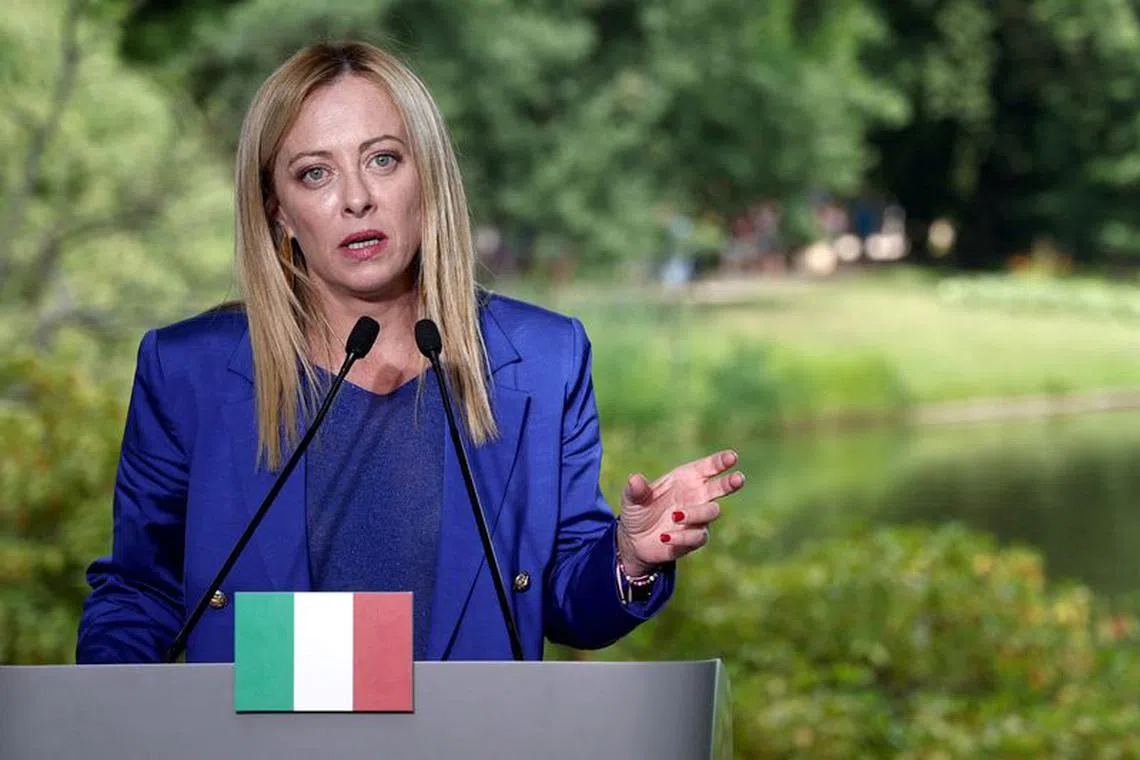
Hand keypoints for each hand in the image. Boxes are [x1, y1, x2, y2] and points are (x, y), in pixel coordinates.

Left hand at [616, 449, 744, 576]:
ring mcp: (698, 518)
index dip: (720, 462)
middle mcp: (697, 496)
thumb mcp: (631, 500)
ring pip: (711, 511)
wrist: (634, 541)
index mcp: (685, 478)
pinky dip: (683, 536)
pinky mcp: (694, 538)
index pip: (708, 468)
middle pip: (720, 488)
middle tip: (738, 478)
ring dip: (697, 512)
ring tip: (676, 516)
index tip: (732, 457)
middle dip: (730, 482)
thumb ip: (636, 490)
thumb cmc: (637, 512)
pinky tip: (666, 537)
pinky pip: (697, 536)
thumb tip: (635, 479)